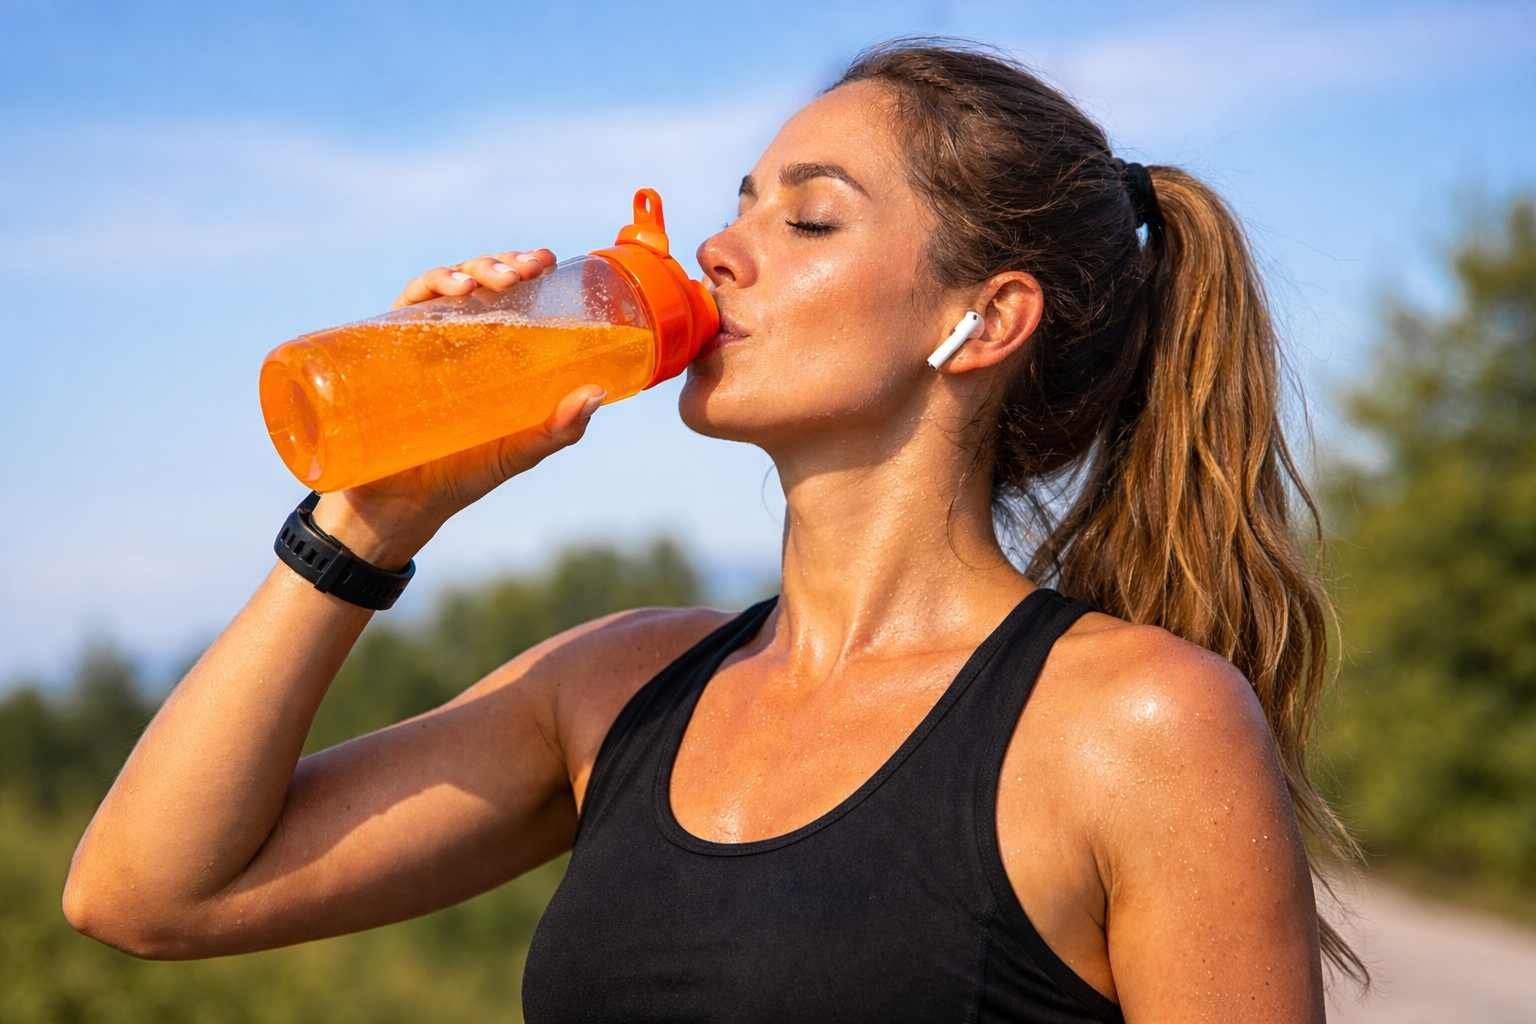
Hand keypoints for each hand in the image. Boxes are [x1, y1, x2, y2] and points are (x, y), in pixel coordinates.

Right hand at [311, 249, 606, 562]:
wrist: (398, 506)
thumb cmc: (460, 476)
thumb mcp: (516, 452)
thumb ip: (557, 430)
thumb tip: (596, 393)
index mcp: (488, 351)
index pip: (506, 295)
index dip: (522, 267)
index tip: (544, 260)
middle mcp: (453, 338)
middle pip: (478, 281)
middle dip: (501, 264)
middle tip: (526, 270)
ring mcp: (418, 342)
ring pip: (444, 284)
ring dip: (470, 269)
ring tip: (492, 280)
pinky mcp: (385, 350)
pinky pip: (405, 305)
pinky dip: (428, 287)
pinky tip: (451, 290)